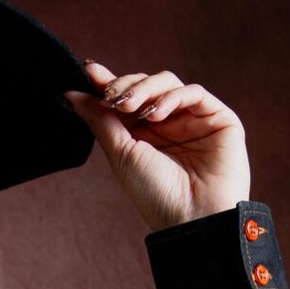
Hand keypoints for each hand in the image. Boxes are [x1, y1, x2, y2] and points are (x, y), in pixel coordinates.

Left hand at [63, 60, 251, 231]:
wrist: (192, 217)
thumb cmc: (155, 194)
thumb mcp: (120, 154)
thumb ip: (99, 120)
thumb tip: (71, 94)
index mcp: (144, 134)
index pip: (126, 97)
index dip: (108, 82)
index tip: (89, 71)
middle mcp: (169, 123)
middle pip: (145, 84)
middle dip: (125, 85)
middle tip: (111, 97)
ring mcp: (193, 119)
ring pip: (167, 82)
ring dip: (145, 89)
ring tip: (131, 108)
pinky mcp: (218, 118)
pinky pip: (193, 92)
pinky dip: (172, 97)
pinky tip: (156, 115)